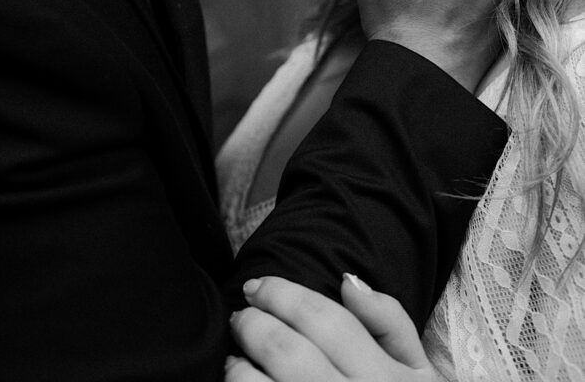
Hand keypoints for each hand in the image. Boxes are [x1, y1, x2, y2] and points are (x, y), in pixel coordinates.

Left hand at [226, 275, 435, 380]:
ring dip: (238, 368)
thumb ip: (389, 322)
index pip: (325, 320)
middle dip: (254, 323)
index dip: (284, 294)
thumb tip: (346, 281)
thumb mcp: (420, 373)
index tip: (259, 286)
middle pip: (287, 350)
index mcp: (384, 378)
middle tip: (241, 314)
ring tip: (234, 357)